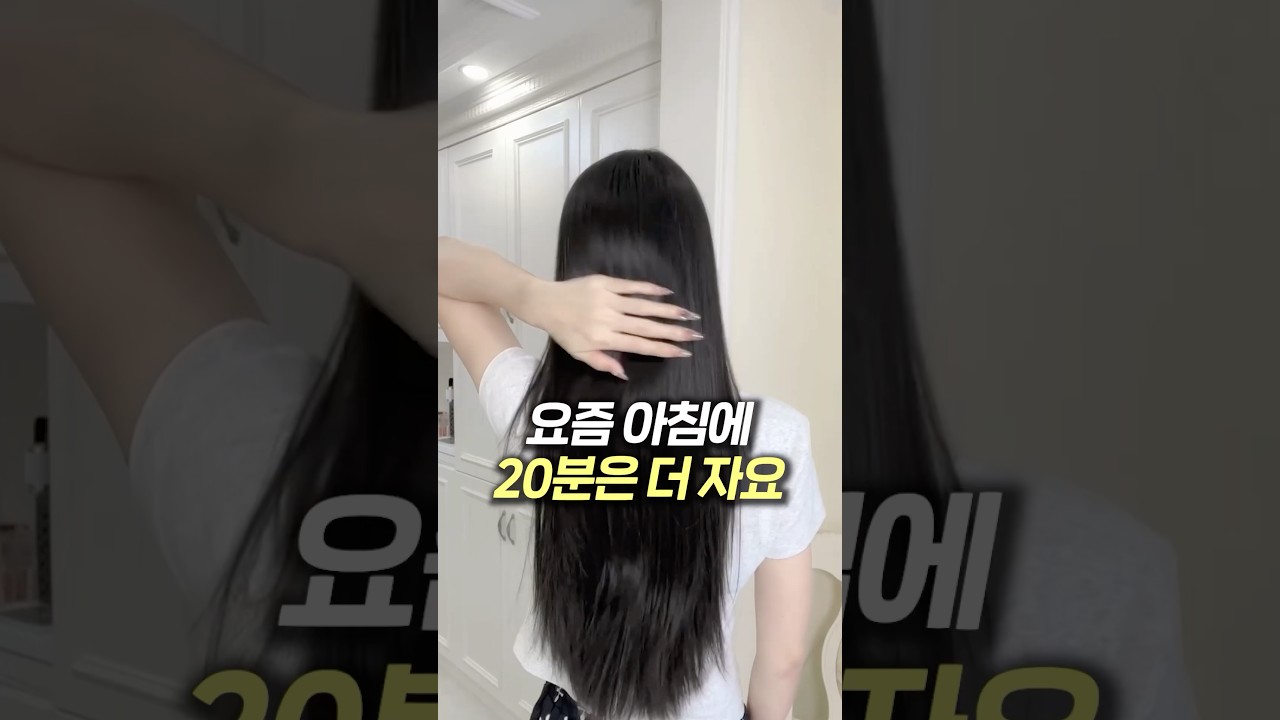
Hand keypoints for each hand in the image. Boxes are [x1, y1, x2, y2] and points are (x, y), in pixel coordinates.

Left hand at [520, 275, 702, 379]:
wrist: (545, 303)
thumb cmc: (563, 330)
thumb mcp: (580, 354)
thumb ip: (604, 363)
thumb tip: (625, 374)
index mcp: (604, 340)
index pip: (640, 346)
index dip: (663, 349)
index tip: (683, 352)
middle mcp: (608, 321)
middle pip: (647, 327)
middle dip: (674, 332)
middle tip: (695, 334)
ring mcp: (608, 300)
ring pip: (643, 306)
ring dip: (668, 310)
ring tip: (688, 314)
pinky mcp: (604, 283)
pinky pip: (631, 286)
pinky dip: (650, 288)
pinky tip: (667, 292)